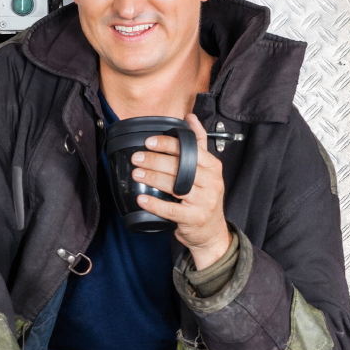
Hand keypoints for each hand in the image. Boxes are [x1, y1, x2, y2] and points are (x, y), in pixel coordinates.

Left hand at [132, 114, 230, 268]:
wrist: (211, 231)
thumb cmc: (205, 197)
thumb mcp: (207, 170)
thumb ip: (198, 144)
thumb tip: (190, 118)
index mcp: (213, 167)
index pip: (190, 149)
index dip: (168, 144)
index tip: (149, 142)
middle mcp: (212, 182)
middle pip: (181, 166)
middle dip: (155, 160)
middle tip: (136, 157)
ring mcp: (204, 201)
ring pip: (175, 185)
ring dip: (152, 178)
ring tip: (136, 173)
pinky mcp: (194, 218)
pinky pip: (171, 210)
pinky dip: (155, 204)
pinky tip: (142, 199)